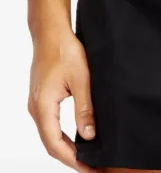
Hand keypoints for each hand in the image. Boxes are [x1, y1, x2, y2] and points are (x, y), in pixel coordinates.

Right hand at [28, 26, 96, 172]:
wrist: (51, 34)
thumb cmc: (64, 51)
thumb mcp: (82, 80)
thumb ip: (85, 109)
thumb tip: (89, 135)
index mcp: (43, 107)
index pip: (55, 144)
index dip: (72, 160)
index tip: (88, 168)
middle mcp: (36, 108)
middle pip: (50, 143)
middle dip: (69, 158)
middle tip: (90, 167)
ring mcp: (37, 103)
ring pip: (49, 134)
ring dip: (65, 147)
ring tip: (84, 156)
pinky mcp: (41, 97)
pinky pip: (49, 123)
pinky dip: (60, 135)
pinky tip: (74, 137)